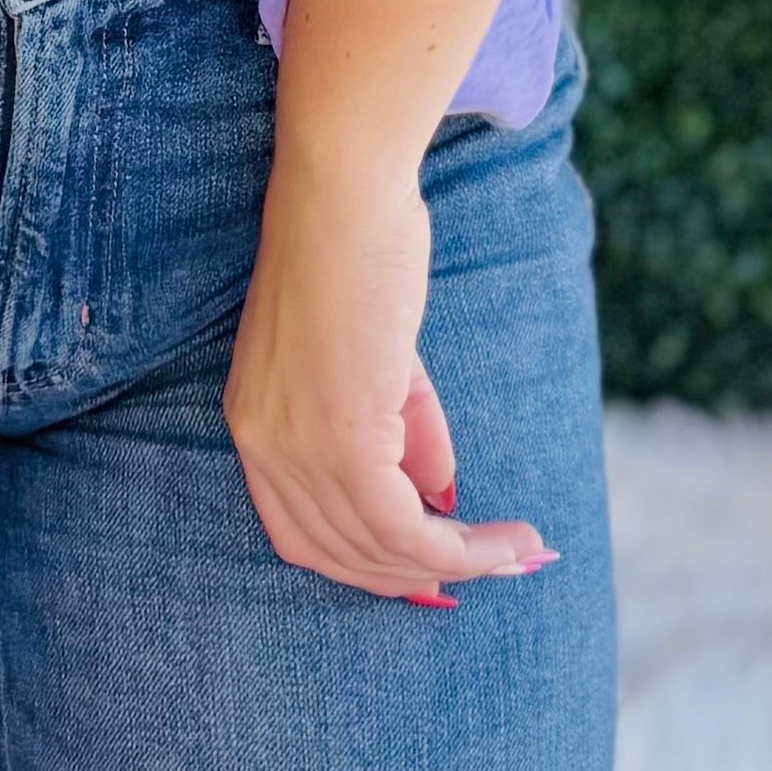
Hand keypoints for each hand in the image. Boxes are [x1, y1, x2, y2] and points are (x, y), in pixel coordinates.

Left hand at [222, 144, 557, 603]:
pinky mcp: (342, 440)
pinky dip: (461, 551)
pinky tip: (507, 543)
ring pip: (380, 549)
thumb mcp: (378, 358)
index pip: (299, 535)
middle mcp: (264, 447)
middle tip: (481, 570)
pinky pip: (406, 528)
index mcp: (254, 423)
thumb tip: (438, 499)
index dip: (363, 566)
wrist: (344, 193)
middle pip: (338, 556)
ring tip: (517, 555)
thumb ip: (402, 430)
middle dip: (412, 577)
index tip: (423, 575)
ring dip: (455, 566)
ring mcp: (298, 447)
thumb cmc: (359, 249)